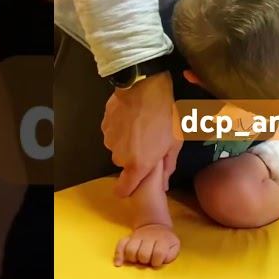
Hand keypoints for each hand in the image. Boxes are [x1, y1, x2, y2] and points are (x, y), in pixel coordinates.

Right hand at [102, 71, 182, 196]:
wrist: (145, 88)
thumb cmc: (165, 117)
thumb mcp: (174, 143)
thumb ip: (167, 167)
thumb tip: (163, 186)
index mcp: (138, 165)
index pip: (122, 190)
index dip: (127, 189)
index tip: (133, 182)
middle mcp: (119, 157)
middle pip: (123, 165)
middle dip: (133, 157)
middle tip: (147, 143)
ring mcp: (109, 140)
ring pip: (117, 147)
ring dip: (126, 142)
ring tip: (139, 127)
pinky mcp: (104, 125)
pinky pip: (112, 133)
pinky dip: (120, 129)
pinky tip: (131, 118)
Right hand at [113, 223, 180, 267]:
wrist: (156, 226)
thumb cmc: (165, 242)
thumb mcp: (174, 246)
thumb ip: (171, 254)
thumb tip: (162, 260)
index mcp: (161, 240)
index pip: (158, 253)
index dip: (157, 261)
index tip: (157, 261)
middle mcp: (148, 238)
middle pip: (143, 254)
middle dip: (145, 260)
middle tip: (147, 260)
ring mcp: (137, 237)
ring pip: (130, 250)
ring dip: (133, 259)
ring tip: (137, 260)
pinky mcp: (128, 238)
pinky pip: (120, 245)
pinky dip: (118, 254)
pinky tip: (119, 264)